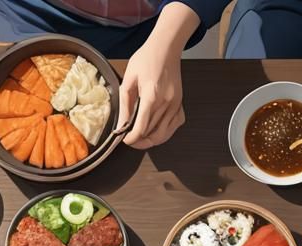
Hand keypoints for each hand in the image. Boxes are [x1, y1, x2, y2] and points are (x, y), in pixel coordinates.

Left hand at [119, 3, 195, 148]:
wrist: (165, 49)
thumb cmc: (146, 59)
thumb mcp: (129, 79)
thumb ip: (126, 104)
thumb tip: (122, 124)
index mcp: (151, 95)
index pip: (142, 126)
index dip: (133, 138)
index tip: (126, 141)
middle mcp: (166, 103)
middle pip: (153, 132)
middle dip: (140, 140)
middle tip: (131, 140)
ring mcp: (176, 105)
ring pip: (164, 133)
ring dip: (152, 140)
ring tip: (141, 139)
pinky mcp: (180, 106)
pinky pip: (174, 126)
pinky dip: (165, 133)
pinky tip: (156, 130)